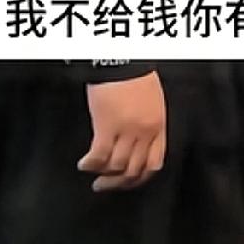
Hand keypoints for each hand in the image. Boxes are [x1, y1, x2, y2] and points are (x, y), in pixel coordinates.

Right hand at [78, 72, 166, 191]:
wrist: (122, 58)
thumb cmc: (135, 73)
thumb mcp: (152, 99)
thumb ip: (147, 122)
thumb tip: (134, 144)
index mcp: (158, 125)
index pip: (154, 164)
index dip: (139, 178)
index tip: (127, 182)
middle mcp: (145, 132)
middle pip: (134, 170)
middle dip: (119, 183)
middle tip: (105, 185)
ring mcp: (128, 131)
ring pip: (117, 167)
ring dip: (104, 176)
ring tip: (93, 175)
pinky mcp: (108, 126)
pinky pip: (100, 156)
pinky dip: (91, 164)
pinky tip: (84, 165)